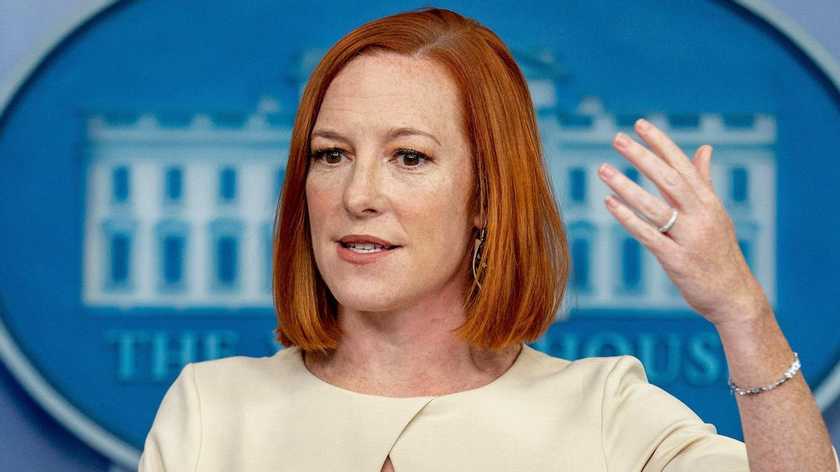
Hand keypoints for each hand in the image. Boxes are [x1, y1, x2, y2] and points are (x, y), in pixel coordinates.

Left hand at [597, 118, 769, 326]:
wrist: (734, 296)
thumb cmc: (719, 253)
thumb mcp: (716, 214)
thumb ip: (704, 181)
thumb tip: (704, 148)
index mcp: (710, 202)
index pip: (684, 165)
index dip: (661, 144)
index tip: (640, 124)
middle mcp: (702, 216)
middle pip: (668, 180)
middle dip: (642, 157)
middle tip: (617, 139)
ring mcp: (689, 238)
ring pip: (654, 207)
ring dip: (627, 186)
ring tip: (603, 169)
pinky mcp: (677, 260)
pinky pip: (649, 235)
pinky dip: (628, 219)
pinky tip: (610, 203)